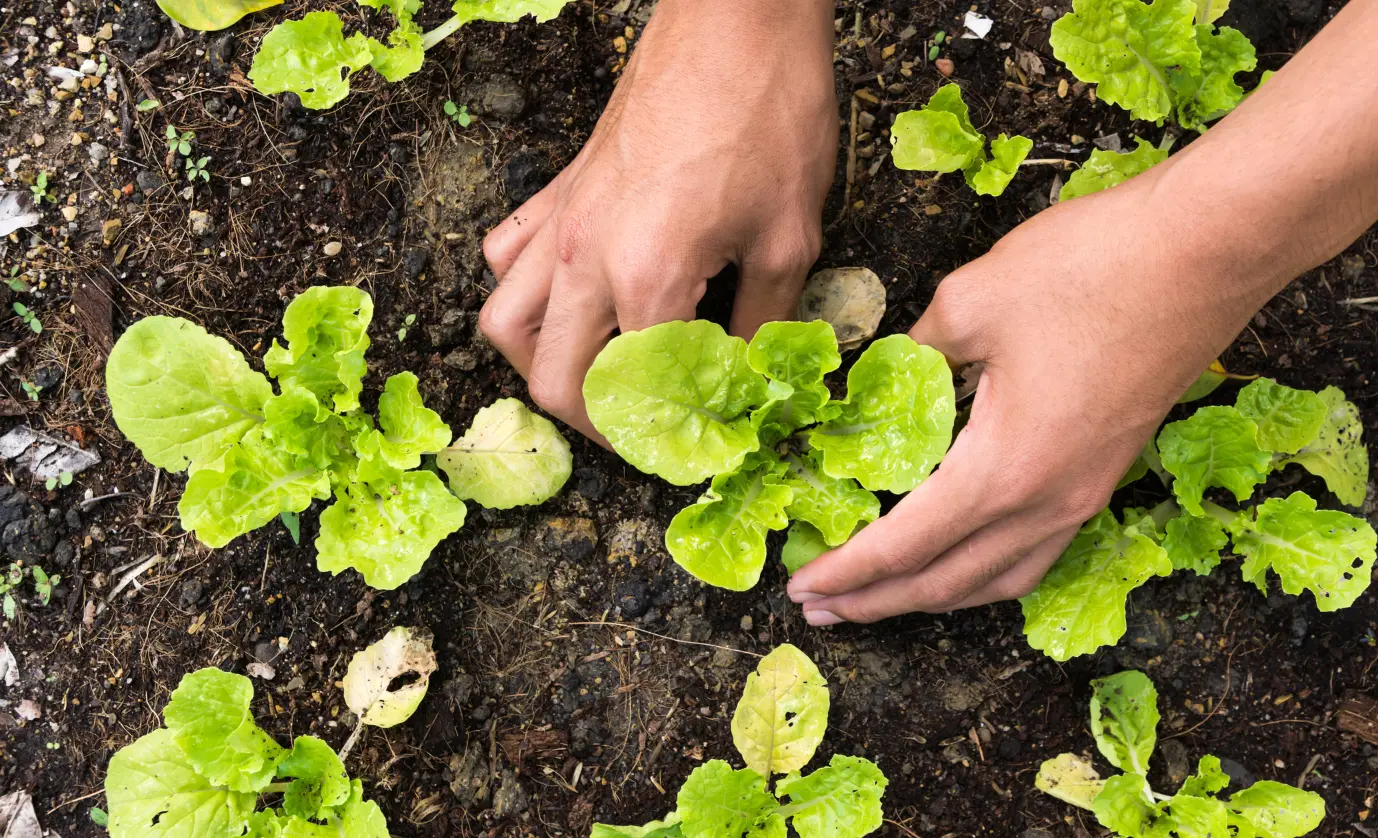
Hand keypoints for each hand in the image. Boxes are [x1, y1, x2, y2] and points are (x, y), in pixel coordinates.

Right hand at [478, 0, 837, 440]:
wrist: (734, 21)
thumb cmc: (771, 116)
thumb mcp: (790, 238)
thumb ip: (763, 325)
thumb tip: (750, 382)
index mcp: (647, 277)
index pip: (635, 395)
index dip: (668, 438)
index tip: (698, 447)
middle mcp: (586, 256)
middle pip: (552, 379)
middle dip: (595, 424)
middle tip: (645, 431)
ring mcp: (562, 220)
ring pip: (505, 323)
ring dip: (542, 365)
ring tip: (595, 376)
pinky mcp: (559, 188)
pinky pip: (509, 256)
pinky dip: (524, 293)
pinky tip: (571, 299)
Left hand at [786, 172, 1269, 623]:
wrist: (1208, 250)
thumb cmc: (1092, 268)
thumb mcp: (971, 300)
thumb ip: (913, 352)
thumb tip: (880, 376)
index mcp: (1004, 470)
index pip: (905, 545)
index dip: (847, 572)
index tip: (801, 587)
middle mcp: (1048, 503)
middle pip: (948, 582)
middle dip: (878, 601)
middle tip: (820, 607)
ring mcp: (1086, 494)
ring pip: (998, 579)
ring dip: (934, 595)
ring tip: (883, 597)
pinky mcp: (1108, 473)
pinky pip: (1036, 553)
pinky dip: (986, 572)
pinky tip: (964, 556)